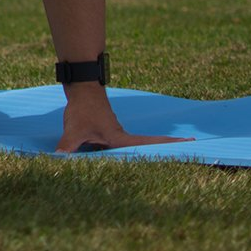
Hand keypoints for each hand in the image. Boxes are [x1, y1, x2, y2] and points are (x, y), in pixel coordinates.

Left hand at [55, 83, 193, 152]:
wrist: (80, 89)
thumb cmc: (82, 108)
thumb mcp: (74, 130)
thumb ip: (67, 147)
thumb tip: (58, 161)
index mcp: (121, 139)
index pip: (151, 144)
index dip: (170, 145)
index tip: (192, 143)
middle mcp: (122, 138)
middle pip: (149, 146)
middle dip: (168, 148)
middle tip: (191, 148)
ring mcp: (115, 135)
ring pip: (135, 146)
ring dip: (150, 150)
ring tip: (170, 154)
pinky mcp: (107, 133)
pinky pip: (119, 145)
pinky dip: (126, 152)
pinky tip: (126, 158)